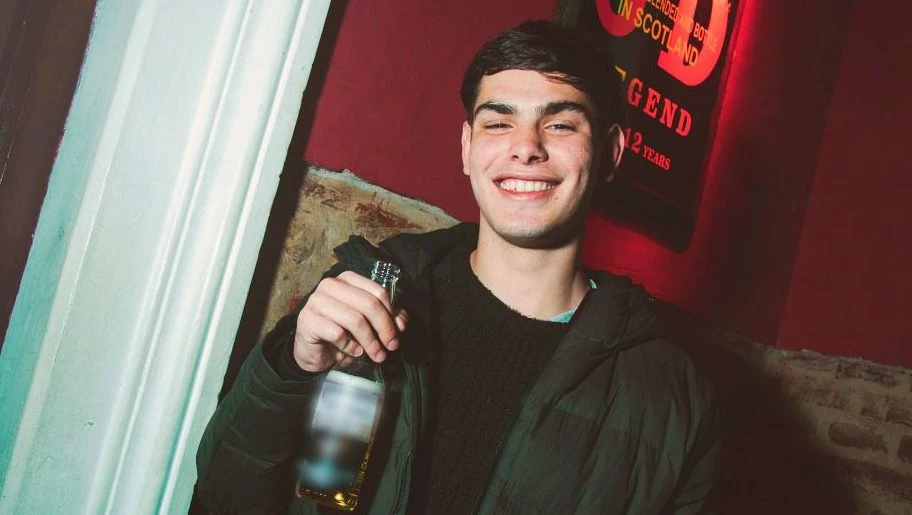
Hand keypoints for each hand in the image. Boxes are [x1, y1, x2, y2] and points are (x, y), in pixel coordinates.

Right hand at [293, 271, 407, 371]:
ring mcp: (317, 301)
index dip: (391, 314)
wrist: (316, 353)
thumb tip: (401, 323)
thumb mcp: (369, 326)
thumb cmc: (343, 335)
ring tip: (377, 354)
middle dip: (384, 328)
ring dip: (370, 341)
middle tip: (391, 346)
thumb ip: (387, 319)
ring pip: (355, 319)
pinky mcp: (307, 320)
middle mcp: (330, 285)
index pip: (378, 291)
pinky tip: (355, 352)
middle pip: (369, 304)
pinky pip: (337, 333)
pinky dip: (350, 346)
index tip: (398, 333)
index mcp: (348, 280)